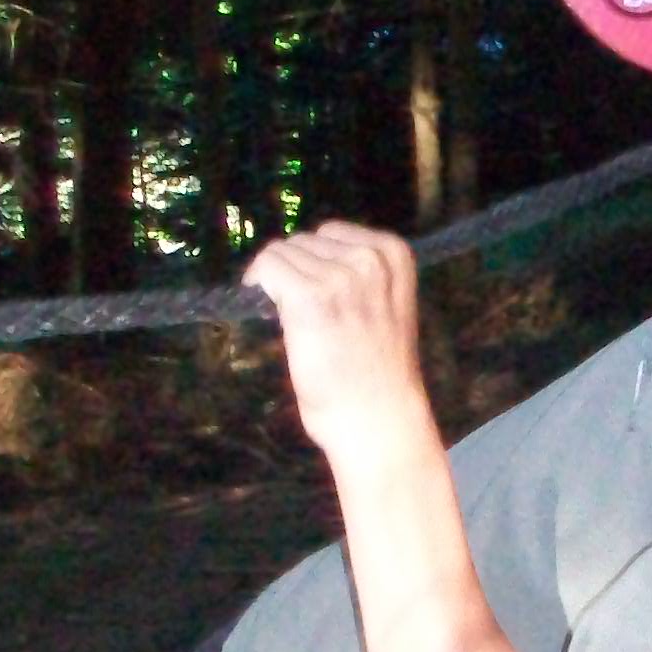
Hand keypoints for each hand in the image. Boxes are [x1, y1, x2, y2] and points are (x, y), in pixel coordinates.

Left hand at [242, 223, 428, 461]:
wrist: (377, 418)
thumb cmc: (378, 374)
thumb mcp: (384, 307)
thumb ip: (358, 277)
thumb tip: (306, 259)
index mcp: (394, 254)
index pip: (331, 234)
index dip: (313, 262)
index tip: (313, 293)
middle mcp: (369, 258)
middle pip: (303, 242)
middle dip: (296, 273)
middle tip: (301, 316)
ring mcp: (339, 275)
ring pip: (281, 253)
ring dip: (278, 283)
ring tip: (294, 322)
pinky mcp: (309, 296)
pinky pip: (267, 268)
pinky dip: (257, 283)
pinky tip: (263, 308)